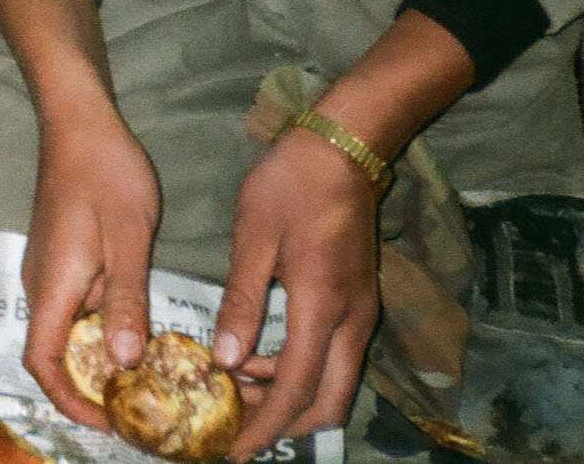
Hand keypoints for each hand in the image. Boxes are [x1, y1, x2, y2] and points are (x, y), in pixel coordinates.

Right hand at [20, 99, 163, 431]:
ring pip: (65, 330)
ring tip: (148, 373)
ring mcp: (47, 269)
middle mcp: (40, 284)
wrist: (79, 120)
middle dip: (91, 388)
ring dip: (98, 358)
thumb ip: (126, 299)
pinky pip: (74, 307)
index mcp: (52, 285)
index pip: (42, 362)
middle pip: (52, 353)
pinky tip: (138, 327)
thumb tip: (124, 361)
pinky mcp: (60, 257)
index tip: (109, 421)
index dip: (70, 400)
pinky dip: (101, 330)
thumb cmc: (106, 172)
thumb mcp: (129, 236)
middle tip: (143, 404)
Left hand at [212, 126, 380, 455]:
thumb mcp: (253, 237)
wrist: (343, 148)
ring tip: (230, 383)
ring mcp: (361, 314)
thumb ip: (240, 301)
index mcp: (323, 307)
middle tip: (231, 421)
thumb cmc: (291, 184)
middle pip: (327, 402)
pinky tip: (255, 354)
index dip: (265, 426)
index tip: (232, 449)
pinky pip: (333, 358)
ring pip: (332, 383)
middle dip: (282, 423)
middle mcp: (352, 321)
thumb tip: (222, 359)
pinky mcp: (358, 303)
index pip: (297, 389)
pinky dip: (298, 370)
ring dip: (288, 395)